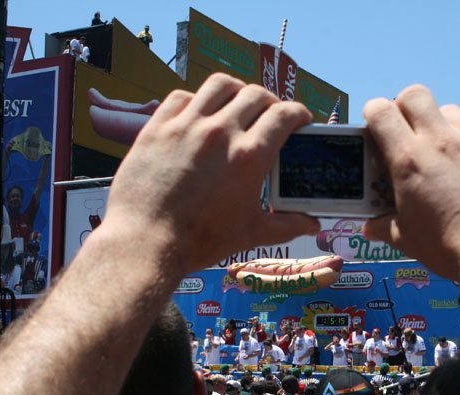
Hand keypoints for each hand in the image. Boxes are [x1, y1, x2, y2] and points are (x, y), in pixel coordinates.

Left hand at [102, 73, 319, 275]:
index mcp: (249, 157)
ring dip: (236, 91)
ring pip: (220, 85)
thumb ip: (287, 225)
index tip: (299, 119)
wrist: (146, 243)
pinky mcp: (158, 128)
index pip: (284, 115)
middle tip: (271, 115)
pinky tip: (200, 113)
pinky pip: (182, 96)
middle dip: (271, 101)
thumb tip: (312, 224)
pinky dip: (197, 100)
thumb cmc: (200, 241)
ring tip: (238, 104)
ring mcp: (186, 126)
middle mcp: (220, 133)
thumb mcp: (251, 234)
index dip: (298, 113)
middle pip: (256, 94)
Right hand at [362, 85, 459, 281]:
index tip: (376, 127)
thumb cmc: (449, 248)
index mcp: (408, 160)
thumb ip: (385, 227)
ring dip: (443, 124)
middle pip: (416, 95)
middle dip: (407, 107)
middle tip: (410, 132)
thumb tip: (370, 228)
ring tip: (447, 150)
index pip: (380, 111)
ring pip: (452, 110)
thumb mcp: (406, 239)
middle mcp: (440, 141)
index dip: (374, 113)